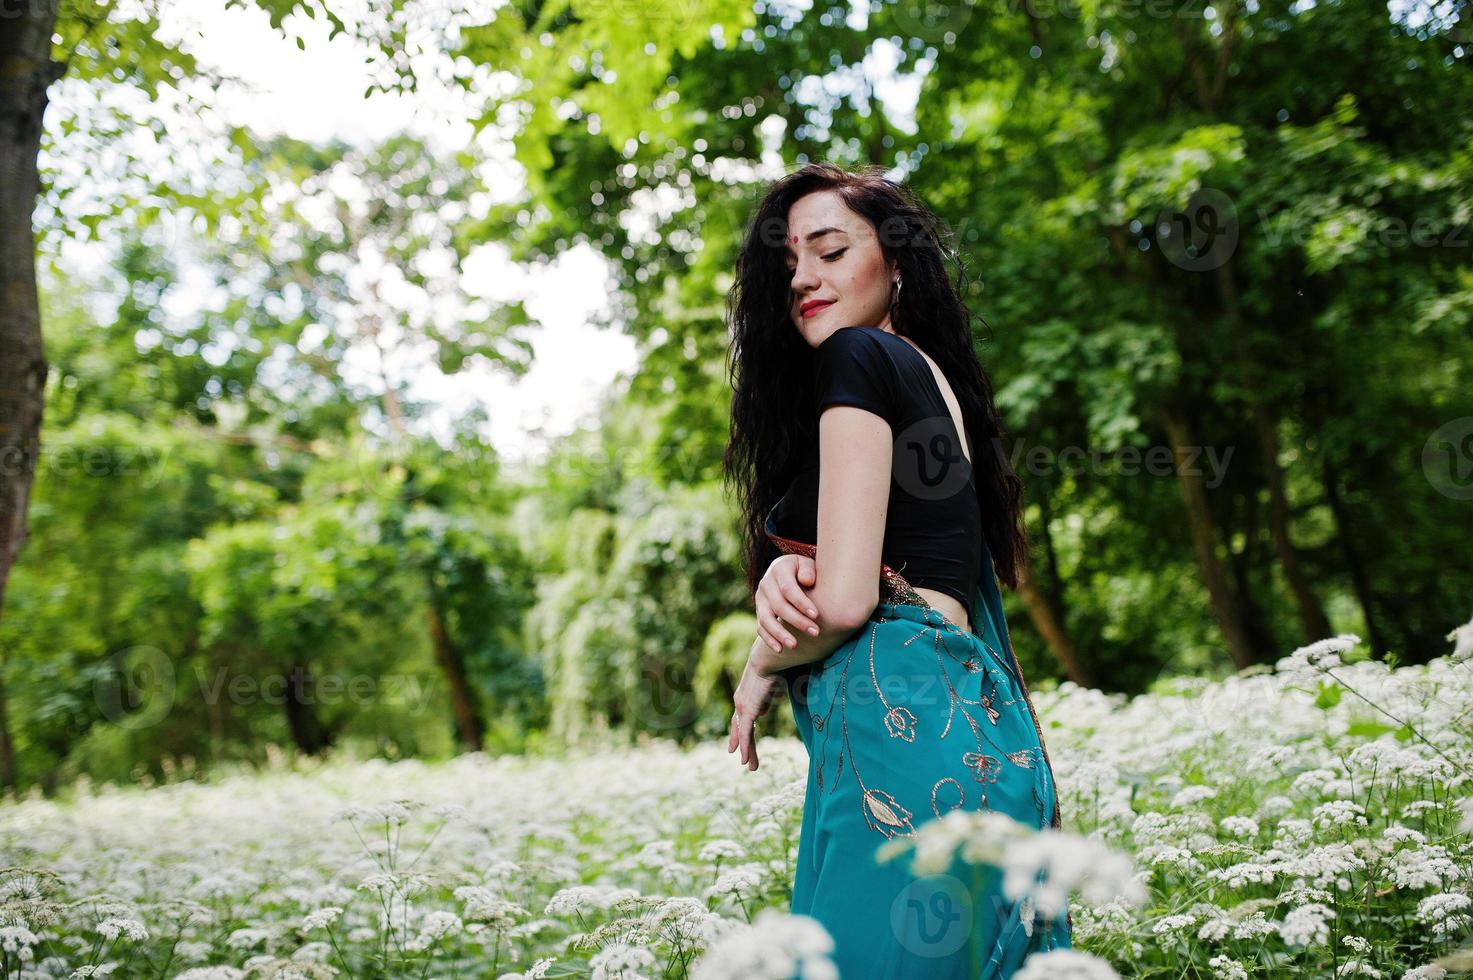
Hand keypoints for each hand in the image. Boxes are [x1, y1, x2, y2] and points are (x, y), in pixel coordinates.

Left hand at [727, 655, 779, 771]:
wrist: (766, 658)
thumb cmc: (773, 665)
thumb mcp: (771, 684)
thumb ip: (768, 697)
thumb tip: (763, 710)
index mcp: (746, 695)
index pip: (742, 719)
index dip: (740, 732)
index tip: (737, 744)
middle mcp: (741, 702)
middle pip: (740, 729)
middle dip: (743, 745)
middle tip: (743, 760)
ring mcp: (743, 708)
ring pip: (744, 735)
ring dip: (748, 752)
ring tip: (751, 767)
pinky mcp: (747, 712)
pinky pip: (746, 734)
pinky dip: (745, 748)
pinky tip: (744, 760)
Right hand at [756, 553, 820, 652]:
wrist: (789, 571)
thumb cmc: (804, 570)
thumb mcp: (807, 564)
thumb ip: (808, 570)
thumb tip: (807, 580)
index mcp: (779, 569)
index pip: (788, 588)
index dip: (801, 603)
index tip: (816, 615)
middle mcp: (766, 584)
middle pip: (779, 606)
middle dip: (797, 621)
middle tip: (815, 632)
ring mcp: (760, 599)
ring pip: (766, 619)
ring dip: (780, 633)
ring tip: (794, 645)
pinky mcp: (759, 611)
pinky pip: (760, 628)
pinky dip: (769, 639)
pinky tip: (780, 650)